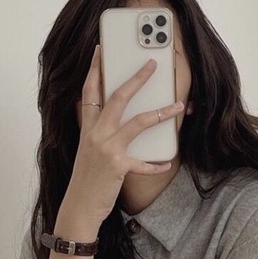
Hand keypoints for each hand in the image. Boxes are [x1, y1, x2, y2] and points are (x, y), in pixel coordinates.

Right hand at [62, 45, 183, 232]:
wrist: (78, 207)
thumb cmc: (85, 180)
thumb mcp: (86, 151)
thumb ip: (98, 133)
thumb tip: (116, 119)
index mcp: (87, 128)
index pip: (89, 92)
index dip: (94, 70)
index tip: (100, 51)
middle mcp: (95, 134)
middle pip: (118, 97)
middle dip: (137, 79)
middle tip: (152, 65)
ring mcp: (107, 149)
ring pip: (138, 122)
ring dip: (162, 113)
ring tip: (178, 106)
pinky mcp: (118, 166)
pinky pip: (144, 162)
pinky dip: (156, 163)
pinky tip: (167, 162)